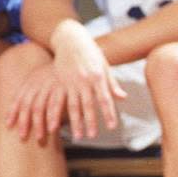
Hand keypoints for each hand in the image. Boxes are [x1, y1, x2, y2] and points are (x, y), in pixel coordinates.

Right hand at [7, 23, 125, 140]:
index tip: (112, 127)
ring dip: (74, 122)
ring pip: (71, 105)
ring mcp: (69, 81)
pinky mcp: (57, 81)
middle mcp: (83, 80)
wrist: (72, 39)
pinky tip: (55, 126)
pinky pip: (55, 100)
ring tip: (77, 136)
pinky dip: (55, 114)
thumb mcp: (105, 67)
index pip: (104, 99)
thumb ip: (112, 84)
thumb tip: (122, 98)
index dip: (108, 113)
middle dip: (90, 122)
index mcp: (97, 77)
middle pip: (87, 104)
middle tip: (92, 137)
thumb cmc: (92, 54)